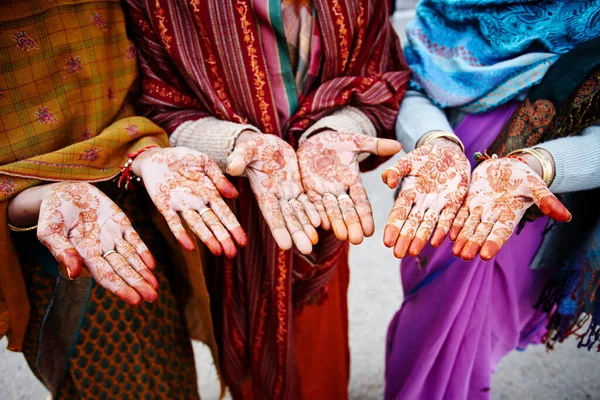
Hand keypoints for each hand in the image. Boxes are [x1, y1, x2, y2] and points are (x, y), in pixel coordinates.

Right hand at [34, 182, 157, 304]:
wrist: (63, 190)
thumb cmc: (52, 212)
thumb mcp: (50, 230)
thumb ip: (61, 250)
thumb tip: (73, 273)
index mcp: (84, 254)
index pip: (105, 274)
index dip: (120, 287)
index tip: (135, 300)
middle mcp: (100, 248)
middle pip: (122, 270)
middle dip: (137, 284)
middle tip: (153, 298)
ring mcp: (111, 236)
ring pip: (131, 258)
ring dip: (143, 272)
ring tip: (155, 287)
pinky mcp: (120, 223)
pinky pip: (134, 239)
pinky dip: (143, 252)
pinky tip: (152, 265)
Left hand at [133, 147, 246, 257]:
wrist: (157, 155)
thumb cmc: (183, 158)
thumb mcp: (205, 163)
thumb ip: (219, 178)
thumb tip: (234, 195)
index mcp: (209, 192)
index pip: (224, 213)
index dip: (233, 227)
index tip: (243, 242)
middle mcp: (197, 202)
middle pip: (212, 222)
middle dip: (223, 237)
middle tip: (232, 253)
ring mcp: (181, 205)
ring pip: (196, 224)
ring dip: (207, 238)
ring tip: (218, 252)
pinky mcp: (164, 205)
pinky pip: (173, 221)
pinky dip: (181, 234)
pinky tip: (189, 246)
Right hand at [227, 132, 318, 253]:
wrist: (267, 144)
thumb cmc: (254, 147)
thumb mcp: (247, 149)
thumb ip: (240, 158)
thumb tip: (233, 167)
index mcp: (263, 190)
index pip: (271, 212)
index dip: (278, 228)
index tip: (285, 245)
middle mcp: (276, 196)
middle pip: (287, 218)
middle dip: (296, 233)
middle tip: (306, 250)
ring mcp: (287, 192)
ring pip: (298, 213)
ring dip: (306, 228)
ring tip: (313, 243)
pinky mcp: (297, 187)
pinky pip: (306, 201)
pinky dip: (312, 212)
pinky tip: (321, 223)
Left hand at [297, 130, 401, 243]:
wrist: (312, 141)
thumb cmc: (335, 142)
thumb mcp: (355, 142)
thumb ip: (375, 146)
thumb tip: (399, 146)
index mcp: (352, 181)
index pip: (361, 201)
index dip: (365, 215)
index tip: (371, 231)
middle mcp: (339, 191)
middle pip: (346, 210)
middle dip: (352, 225)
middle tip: (356, 240)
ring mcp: (323, 192)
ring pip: (330, 210)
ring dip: (335, 223)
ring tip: (341, 236)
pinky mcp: (307, 190)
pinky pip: (311, 203)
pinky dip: (316, 214)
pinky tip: (320, 225)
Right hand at [382, 140, 469, 257]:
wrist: (448, 152)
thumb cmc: (425, 156)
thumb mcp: (408, 160)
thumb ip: (396, 170)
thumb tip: (387, 181)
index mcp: (408, 193)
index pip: (399, 212)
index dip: (393, 226)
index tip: (386, 241)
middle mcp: (421, 202)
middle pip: (412, 223)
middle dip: (405, 238)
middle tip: (397, 254)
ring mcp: (437, 204)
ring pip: (428, 224)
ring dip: (420, 238)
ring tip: (413, 252)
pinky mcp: (453, 202)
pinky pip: (448, 218)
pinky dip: (442, 229)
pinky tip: (436, 241)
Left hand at [450, 157, 570, 260]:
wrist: (507, 164)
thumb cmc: (524, 176)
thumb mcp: (535, 185)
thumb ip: (547, 200)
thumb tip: (566, 216)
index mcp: (509, 215)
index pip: (500, 233)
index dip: (492, 244)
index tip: (485, 255)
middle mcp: (493, 216)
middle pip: (481, 233)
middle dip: (473, 244)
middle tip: (464, 256)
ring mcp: (479, 209)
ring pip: (469, 226)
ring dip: (462, 238)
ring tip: (455, 251)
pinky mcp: (468, 200)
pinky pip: (460, 214)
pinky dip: (454, 223)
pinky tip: (448, 234)